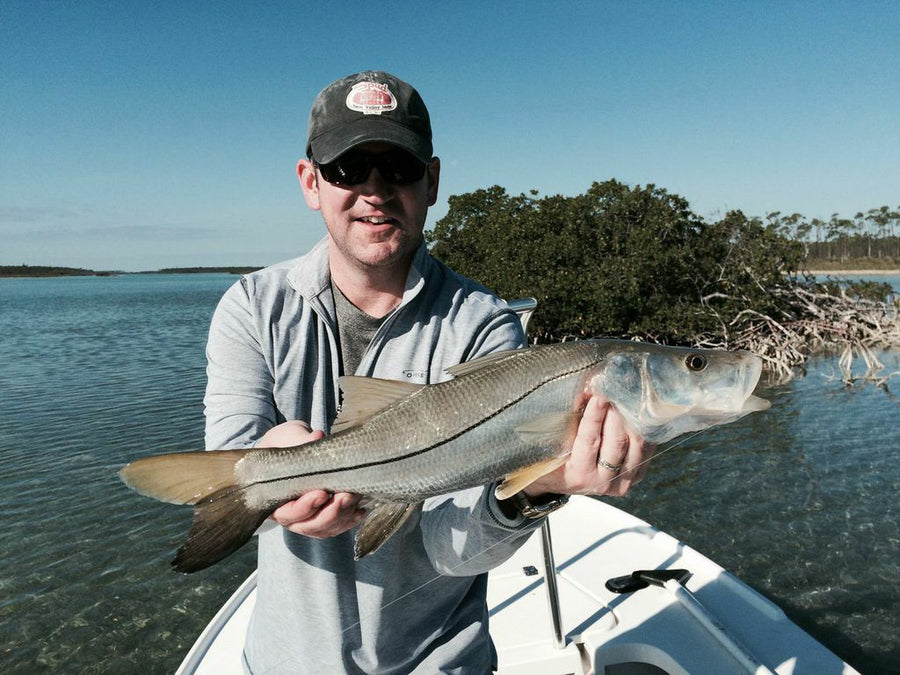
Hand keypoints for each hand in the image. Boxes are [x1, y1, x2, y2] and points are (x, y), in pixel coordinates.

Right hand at [258, 421, 365, 538]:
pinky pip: (336, 526)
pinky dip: (349, 520)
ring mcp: (308, 519)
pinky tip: (361, 510)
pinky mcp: (323, 517)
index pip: (290, 513)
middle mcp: (290, 515)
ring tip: (356, 497)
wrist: (293, 446)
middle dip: (331, 513)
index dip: (306, 507)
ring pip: (326, 528)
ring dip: (343, 516)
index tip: (322, 493)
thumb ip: (301, 441)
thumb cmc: (288, 443)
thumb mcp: (290, 438)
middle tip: (346, 496)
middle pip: (310, 526)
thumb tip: (318, 437)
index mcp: (275, 500)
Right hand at [524, 395, 654, 497]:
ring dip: (632, 419)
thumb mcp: (554, 444)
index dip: (595, 416)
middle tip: (614, 391)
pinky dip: (643, 429)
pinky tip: (636, 414)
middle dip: (616, 413)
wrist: (565, 482)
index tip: (598, 395)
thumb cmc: (554, 460)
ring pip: (637, 445)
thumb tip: (587, 391)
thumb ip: (569, 422)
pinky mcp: (637, 476)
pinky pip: (647, 449)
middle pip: (618, 441)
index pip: (590, 440)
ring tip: (625, 399)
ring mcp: (623, 481)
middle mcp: (603, 482)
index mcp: (579, 475)